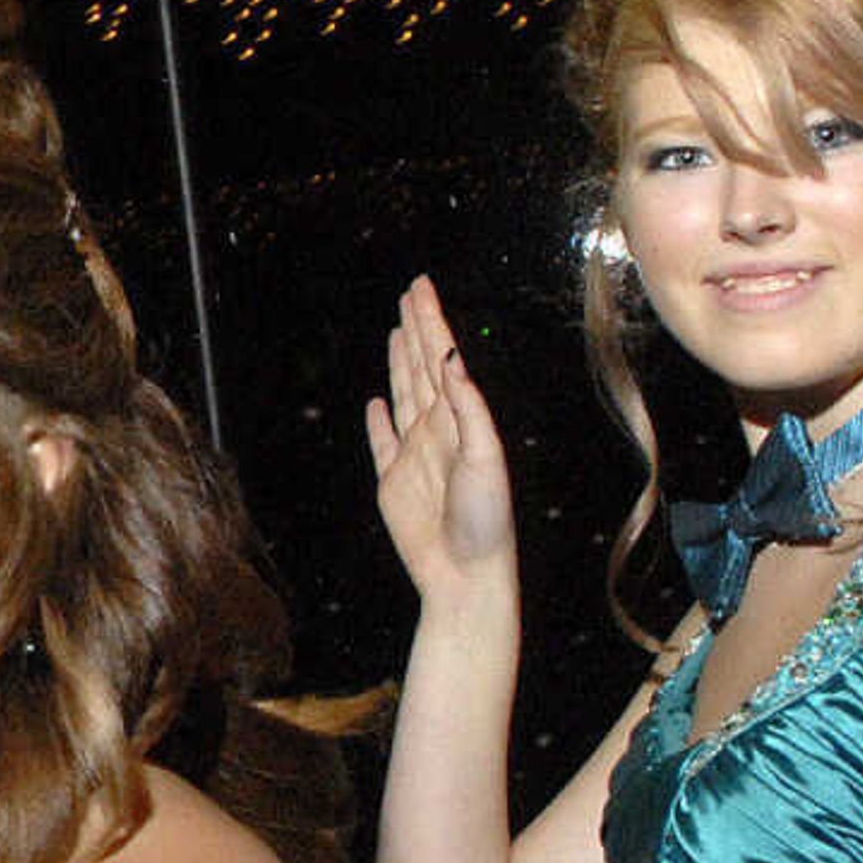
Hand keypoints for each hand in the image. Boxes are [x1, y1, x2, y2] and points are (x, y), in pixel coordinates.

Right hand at [362, 276, 518, 605]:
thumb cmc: (485, 520)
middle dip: (417, 328)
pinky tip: (376, 403)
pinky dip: (378, 421)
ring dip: (400, 362)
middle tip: (411, 293)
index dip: (430, 321)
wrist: (465, 574)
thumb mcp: (484, 457)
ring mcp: (413, 455)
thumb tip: (449, 358)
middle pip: (422, 367)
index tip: (419, 288)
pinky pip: (382, 442)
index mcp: (460, 420)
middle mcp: (437, 431)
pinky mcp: (392, 482)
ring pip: (404, 394)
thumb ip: (467, 408)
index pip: (441, 359)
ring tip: (397, 331)